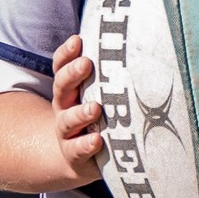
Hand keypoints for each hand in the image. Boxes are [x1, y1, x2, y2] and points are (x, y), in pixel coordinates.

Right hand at [50, 34, 103, 182]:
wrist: (77, 158)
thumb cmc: (96, 118)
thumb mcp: (97, 94)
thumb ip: (110, 75)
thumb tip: (136, 39)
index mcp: (69, 89)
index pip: (62, 67)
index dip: (66, 54)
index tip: (78, 40)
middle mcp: (64, 108)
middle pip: (62, 87)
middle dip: (72, 74)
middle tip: (86, 63)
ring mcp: (67, 132)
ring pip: (67, 120)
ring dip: (80, 113)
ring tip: (95, 108)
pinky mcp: (74, 154)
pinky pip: (77, 150)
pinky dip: (86, 145)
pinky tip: (97, 140)